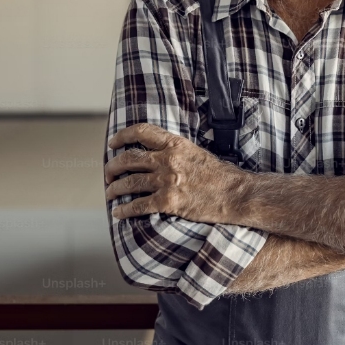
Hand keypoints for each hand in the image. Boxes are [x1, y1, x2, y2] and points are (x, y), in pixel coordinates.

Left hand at [105, 123, 244, 222]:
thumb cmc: (221, 176)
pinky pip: (138, 205)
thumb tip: (158, 155)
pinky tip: (119, 213)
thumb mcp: (197, 153)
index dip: (122, 136)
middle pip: (129, 158)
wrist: (236, 194)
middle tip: (108, 173)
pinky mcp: (168, 202)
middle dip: (113, 166)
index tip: (113, 143)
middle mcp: (168, 160)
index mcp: (176, 144)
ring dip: (114, 189)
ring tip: (110, 193)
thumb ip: (176, 152)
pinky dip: (124, 210)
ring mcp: (167, 181)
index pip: (142, 132)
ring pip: (129, 182)